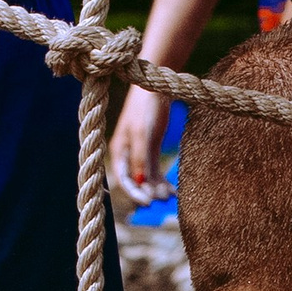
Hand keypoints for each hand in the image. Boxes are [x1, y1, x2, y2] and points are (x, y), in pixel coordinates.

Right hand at [109, 82, 164, 202]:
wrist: (155, 87)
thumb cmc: (145, 108)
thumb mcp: (142, 134)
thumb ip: (140, 158)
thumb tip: (140, 183)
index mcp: (119, 151)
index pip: (124, 179)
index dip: (135, 193)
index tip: (148, 203)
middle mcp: (128, 154)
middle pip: (136, 181)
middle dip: (148, 192)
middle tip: (163, 201)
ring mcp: (140, 152)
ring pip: (147, 177)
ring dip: (157, 188)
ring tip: (171, 196)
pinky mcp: (151, 148)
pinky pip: (155, 170)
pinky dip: (162, 180)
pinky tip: (172, 189)